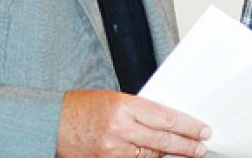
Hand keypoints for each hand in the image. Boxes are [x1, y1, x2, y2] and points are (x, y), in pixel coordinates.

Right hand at [56, 89, 210, 157]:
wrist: (49, 123)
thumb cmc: (80, 108)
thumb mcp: (114, 99)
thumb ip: (139, 111)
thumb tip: (166, 122)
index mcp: (124, 106)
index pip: (166, 118)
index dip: (188, 126)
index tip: (202, 130)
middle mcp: (119, 128)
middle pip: (163, 141)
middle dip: (186, 145)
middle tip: (201, 147)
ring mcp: (112, 149)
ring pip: (150, 156)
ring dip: (166, 155)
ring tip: (181, 152)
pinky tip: (154, 157)